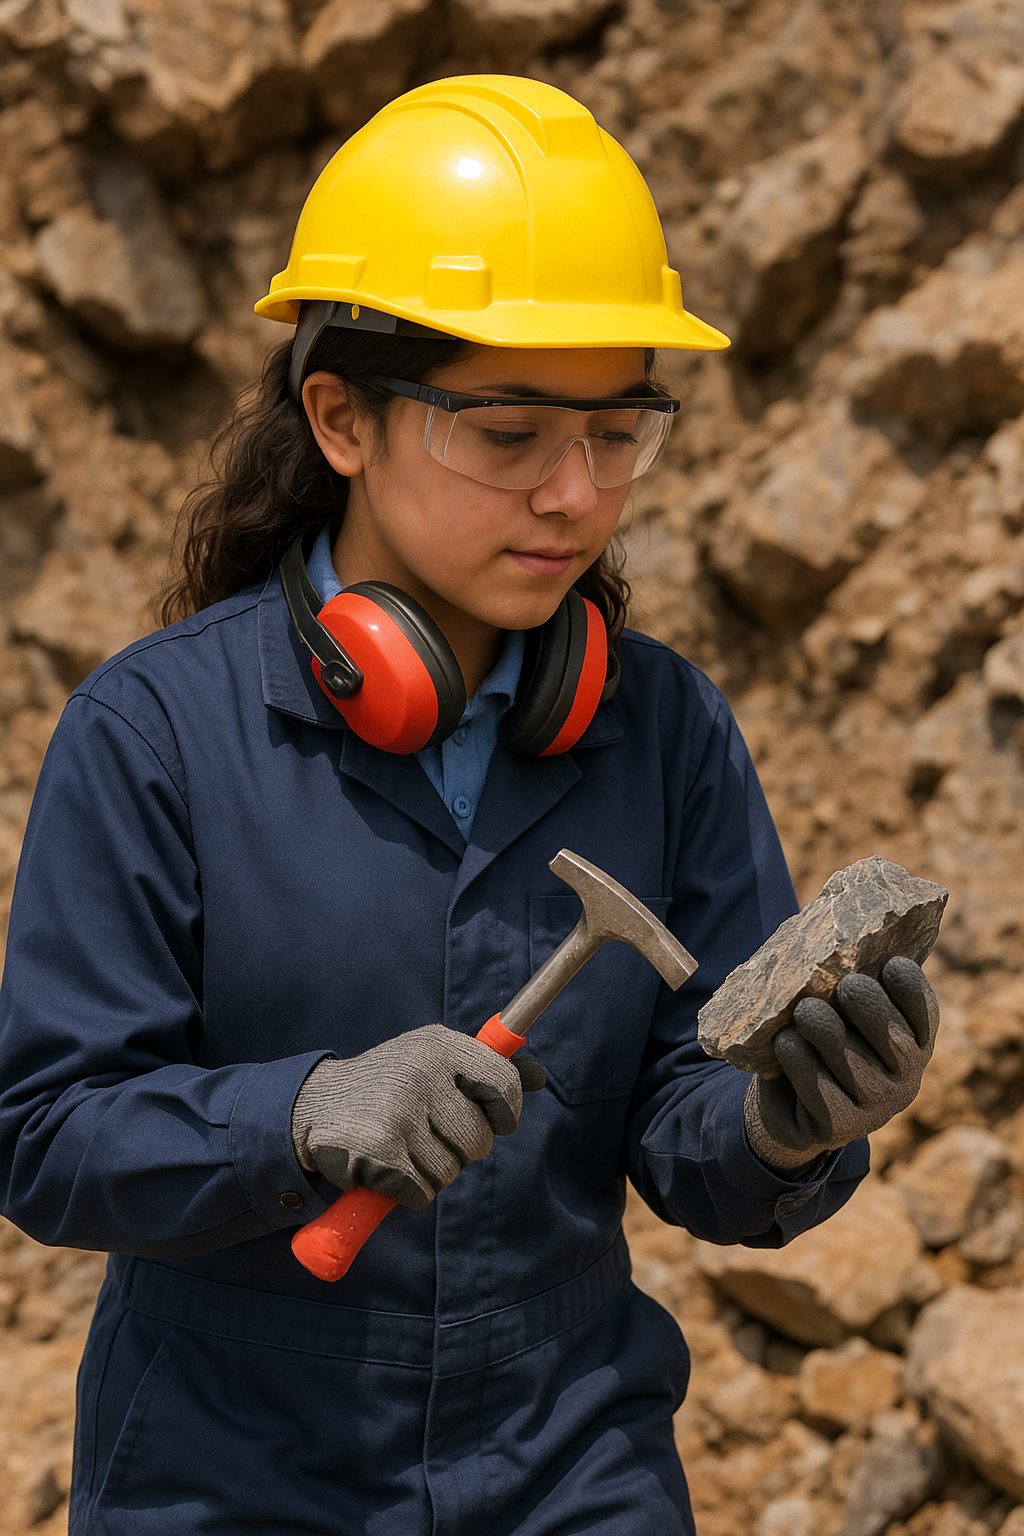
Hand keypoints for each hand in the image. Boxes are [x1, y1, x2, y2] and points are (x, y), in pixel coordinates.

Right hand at [290, 1024, 545, 1209]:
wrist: (314, 1105)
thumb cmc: (390, 1085)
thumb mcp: (434, 1062)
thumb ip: (486, 1069)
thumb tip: (540, 1075)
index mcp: (440, 1045)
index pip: (504, 1083)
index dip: (506, 1112)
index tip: (495, 1122)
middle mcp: (422, 1072)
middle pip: (479, 1140)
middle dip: (459, 1150)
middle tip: (427, 1134)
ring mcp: (400, 1111)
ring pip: (449, 1172)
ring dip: (429, 1173)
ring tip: (400, 1147)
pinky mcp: (379, 1151)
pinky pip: (421, 1193)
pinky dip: (407, 1193)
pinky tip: (384, 1167)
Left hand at [743, 956, 938, 1171]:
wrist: (787, 1099)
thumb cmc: (818, 1037)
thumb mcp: (837, 1007)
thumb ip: (846, 977)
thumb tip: (830, 931)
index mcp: (912, 1041)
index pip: (925, 1014)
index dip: (912, 990)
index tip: (890, 964)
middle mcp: (905, 1079)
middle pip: (895, 1042)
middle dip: (870, 1009)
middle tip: (844, 986)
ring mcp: (876, 1109)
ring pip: (857, 1069)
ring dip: (828, 1035)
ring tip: (805, 1012)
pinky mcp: (840, 1129)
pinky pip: (823, 1095)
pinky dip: (802, 1066)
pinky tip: (786, 1044)